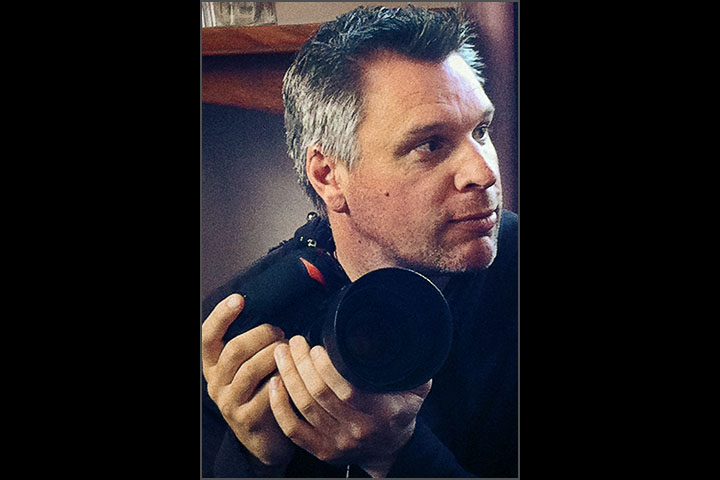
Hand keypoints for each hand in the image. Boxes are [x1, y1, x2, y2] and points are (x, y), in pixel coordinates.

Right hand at [202, 294, 294, 471]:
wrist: (266, 438)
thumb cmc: (263, 391)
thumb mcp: (251, 366)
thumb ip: (253, 343)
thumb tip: (271, 306)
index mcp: (214, 366)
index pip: (208, 336)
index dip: (221, 316)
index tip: (238, 299)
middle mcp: (216, 383)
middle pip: (234, 349)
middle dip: (262, 335)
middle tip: (281, 333)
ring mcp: (229, 403)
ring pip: (251, 369)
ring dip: (274, 355)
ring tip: (289, 351)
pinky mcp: (246, 420)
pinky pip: (266, 393)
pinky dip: (281, 380)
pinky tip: (291, 375)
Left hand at [269, 335, 431, 476]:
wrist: (392, 449)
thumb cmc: (400, 410)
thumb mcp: (417, 385)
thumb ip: (410, 363)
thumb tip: (393, 334)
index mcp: (382, 412)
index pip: (347, 389)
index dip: (327, 367)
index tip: (316, 347)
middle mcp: (358, 429)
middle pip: (320, 394)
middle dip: (301, 364)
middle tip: (295, 342)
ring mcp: (338, 442)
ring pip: (304, 407)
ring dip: (289, 376)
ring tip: (282, 354)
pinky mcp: (321, 450)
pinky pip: (292, 428)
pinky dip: (280, 405)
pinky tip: (275, 382)